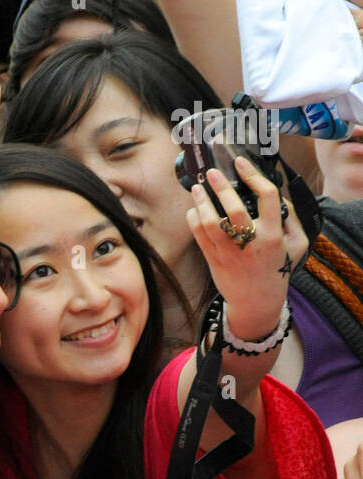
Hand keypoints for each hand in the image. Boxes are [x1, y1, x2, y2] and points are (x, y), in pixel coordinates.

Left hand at [187, 156, 288, 342]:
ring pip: (210, 223)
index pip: (266, 197)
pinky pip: (199, 237)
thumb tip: (277, 194)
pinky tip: (194, 209)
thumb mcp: (296, 245)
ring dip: (201, 203)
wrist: (257, 303)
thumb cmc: (277, 270)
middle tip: (212, 172)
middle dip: (220, 187)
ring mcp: (229, 253)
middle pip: (233, 210)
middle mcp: (250, 243)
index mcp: (273, 235)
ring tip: (197, 188)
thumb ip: (291, 218)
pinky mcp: (214, 261)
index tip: (241, 162)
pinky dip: (194, 220)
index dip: (253, 175)